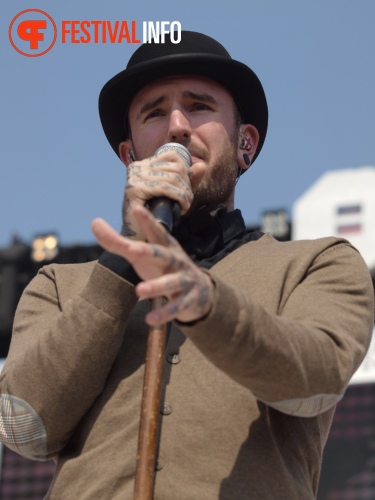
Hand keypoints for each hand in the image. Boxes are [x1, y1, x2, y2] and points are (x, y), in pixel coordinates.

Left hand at [92, 205, 213, 324]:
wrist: (200, 291)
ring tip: (140, 290)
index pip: (156, 232)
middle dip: (149, 251)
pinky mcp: (188, 300)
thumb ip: (117, 242)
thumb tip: (94, 222)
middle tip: (132, 249)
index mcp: (165, 247)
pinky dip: (164, 313)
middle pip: (163, 255)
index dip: (147, 221)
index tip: (136, 208)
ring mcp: (184, 280)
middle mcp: (176, 261)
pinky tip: (150, 319)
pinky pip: (176, 307)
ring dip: (157, 286)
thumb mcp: (142, 255)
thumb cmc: (163, 267)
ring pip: (171, 283)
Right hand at [122, 151, 192, 240]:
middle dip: (187, 185)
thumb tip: (201, 165)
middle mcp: (137, 168)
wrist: (138, 235)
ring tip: (185, 205)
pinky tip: (182, 208)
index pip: (172, 155)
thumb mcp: (174, 193)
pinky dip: (179, 198)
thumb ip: (187, 179)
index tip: (186, 188)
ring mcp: (134, 178)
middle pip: (175, 167)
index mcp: (144, 165)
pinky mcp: (135, 190)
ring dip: (185, 194)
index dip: (186, 170)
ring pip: (173, 178)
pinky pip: (165, 188)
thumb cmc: (155, 214)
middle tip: (187, 200)